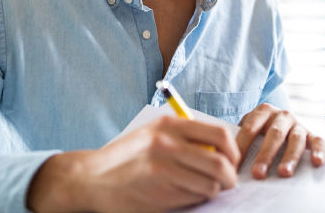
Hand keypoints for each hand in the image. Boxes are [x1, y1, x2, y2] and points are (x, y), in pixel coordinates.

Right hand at [27, 115, 240, 212]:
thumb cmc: (125, 158)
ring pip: (211, 184)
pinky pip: (194, 198)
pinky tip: (184, 196)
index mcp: (169, 125)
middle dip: (229, 177)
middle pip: (220, 162)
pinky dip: (196, 199)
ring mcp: (164, 170)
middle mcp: (168, 144)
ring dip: (212, 191)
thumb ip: (183, 137)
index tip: (231, 160)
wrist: (91, 179)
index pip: (219, 133)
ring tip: (202, 190)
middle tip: (227, 182)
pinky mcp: (160, 193)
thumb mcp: (152, 134)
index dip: (233, 150)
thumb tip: (220, 151)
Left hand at [236, 103, 324, 179]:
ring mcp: (298, 124)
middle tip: (257, 173)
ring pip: (295, 139)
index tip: (235, 166)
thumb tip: (228, 163)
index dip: (242, 147)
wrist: (280, 120)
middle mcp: (282, 115)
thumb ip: (241, 140)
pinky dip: (318, 151)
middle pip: (273, 135)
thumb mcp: (250, 127)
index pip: (250, 129)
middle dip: (265, 155)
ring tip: (283, 173)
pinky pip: (318, 140)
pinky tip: (316, 162)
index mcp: (263, 111)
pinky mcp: (312, 134)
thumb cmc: (260, 129)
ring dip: (289, 157)